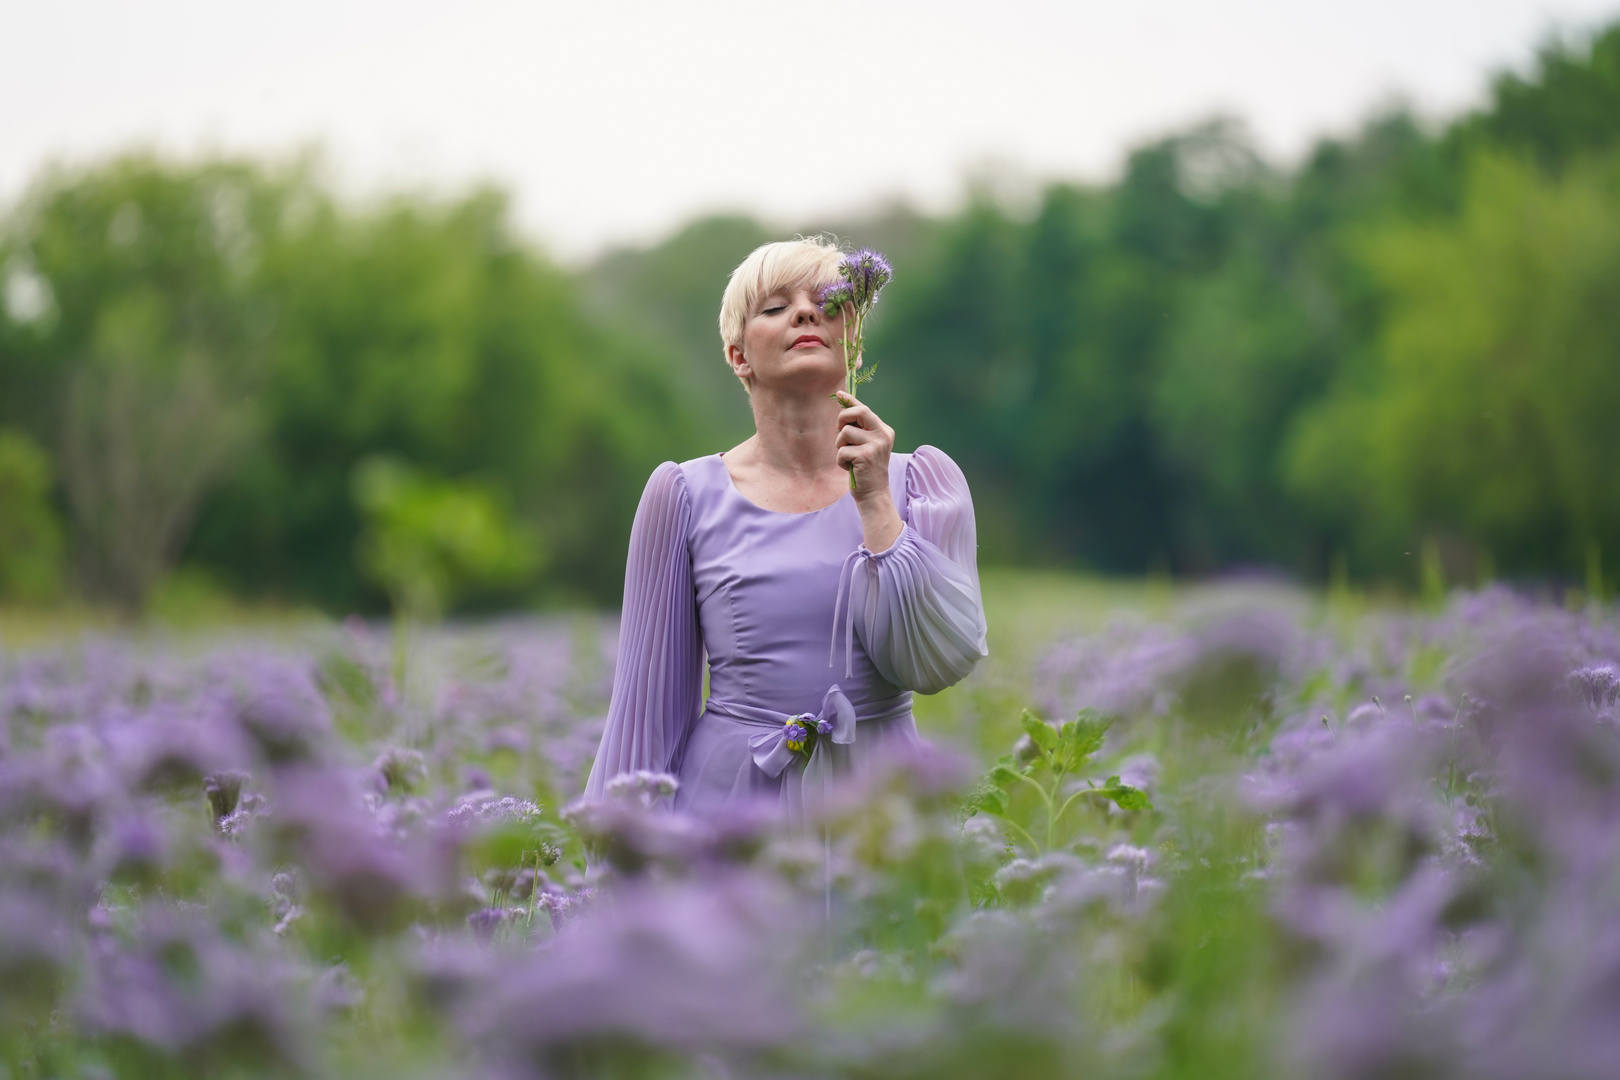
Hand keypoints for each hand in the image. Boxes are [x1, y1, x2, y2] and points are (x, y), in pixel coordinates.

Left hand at [835, 391, 902, 551]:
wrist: (874, 494)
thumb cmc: (865, 470)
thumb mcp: (866, 446)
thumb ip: (859, 430)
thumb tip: (843, 409)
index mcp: (884, 430)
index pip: (865, 409)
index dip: (850, 401)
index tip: (839, 394)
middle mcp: (883, 435)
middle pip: (858, 412)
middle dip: (842, 419)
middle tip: (839, 433)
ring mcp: (876, 445)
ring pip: (844, 433)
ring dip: (840, 446)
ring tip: (848, 458)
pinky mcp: (865, 456)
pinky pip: (841, 451)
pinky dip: (840, 460)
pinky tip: (849, 468)